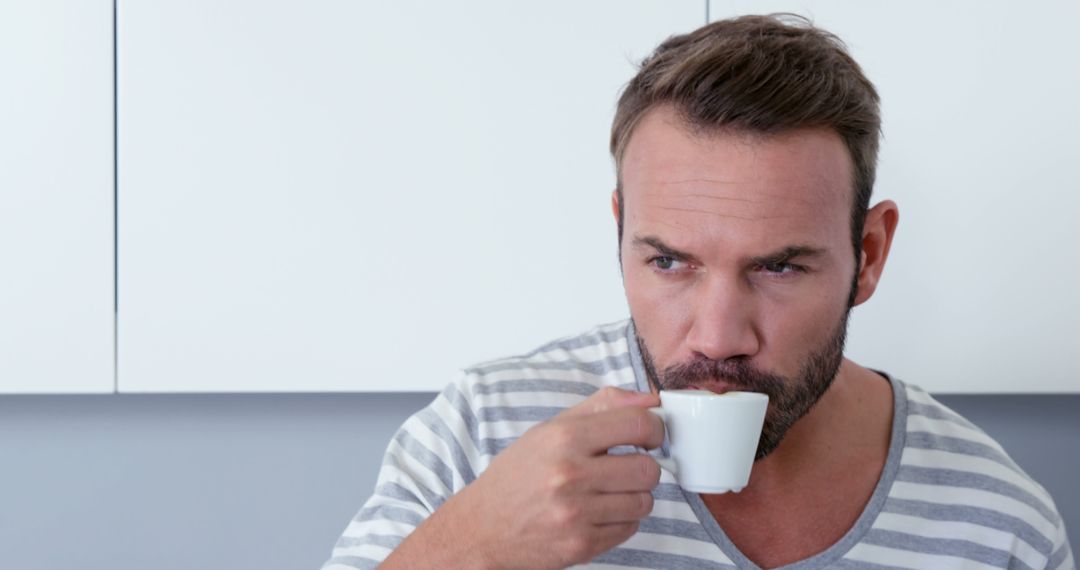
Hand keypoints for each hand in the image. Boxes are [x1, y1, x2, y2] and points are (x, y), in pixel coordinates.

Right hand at [383, 386, 664, 568]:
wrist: (481, 528)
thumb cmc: (516, 476)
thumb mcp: (549, 430)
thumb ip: (601, 408)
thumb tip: (650, 400)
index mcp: (563, 438)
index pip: (638, 424)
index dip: (655, 429)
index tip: (651, 435)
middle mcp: (570, 475)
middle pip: (649, 469)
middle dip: (644, 467)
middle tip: (626, 468)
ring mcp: (576, 514)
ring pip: (644, 501)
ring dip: (633, 497)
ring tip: (607, 492)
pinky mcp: (581, 545)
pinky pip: (630, 528)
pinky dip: (620, 521)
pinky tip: (597, 513)